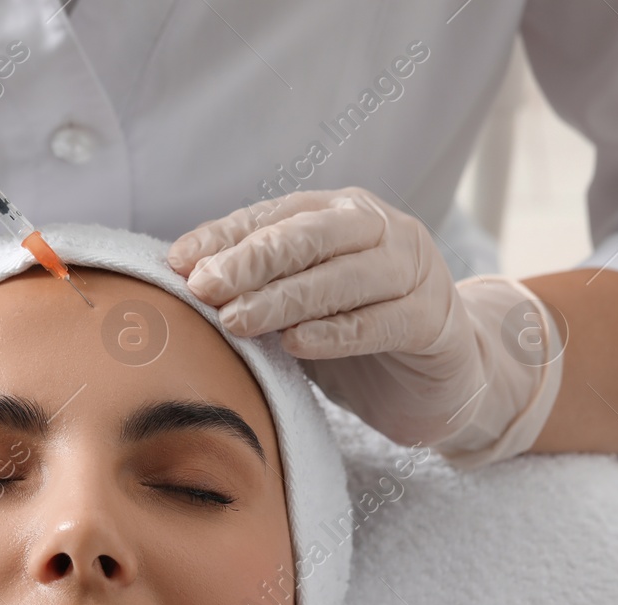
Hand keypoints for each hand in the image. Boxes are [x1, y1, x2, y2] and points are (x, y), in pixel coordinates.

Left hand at [167, 187, 563, 465]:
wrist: (439, 376)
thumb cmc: (354, 332)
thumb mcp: (297, 305)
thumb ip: (254, 288)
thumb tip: (181, 284)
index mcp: (338, 214)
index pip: (273, 216)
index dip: (224, 237)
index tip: (178, 263)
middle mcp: (380, 230)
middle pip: (308, 237)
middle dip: (250, 260)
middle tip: (203, 287)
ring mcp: (413, 270)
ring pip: (343, 277)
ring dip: (284, 299)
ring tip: (235, 321)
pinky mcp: (434, 320)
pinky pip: (381, 322)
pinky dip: (336, 333)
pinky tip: (296, 344)